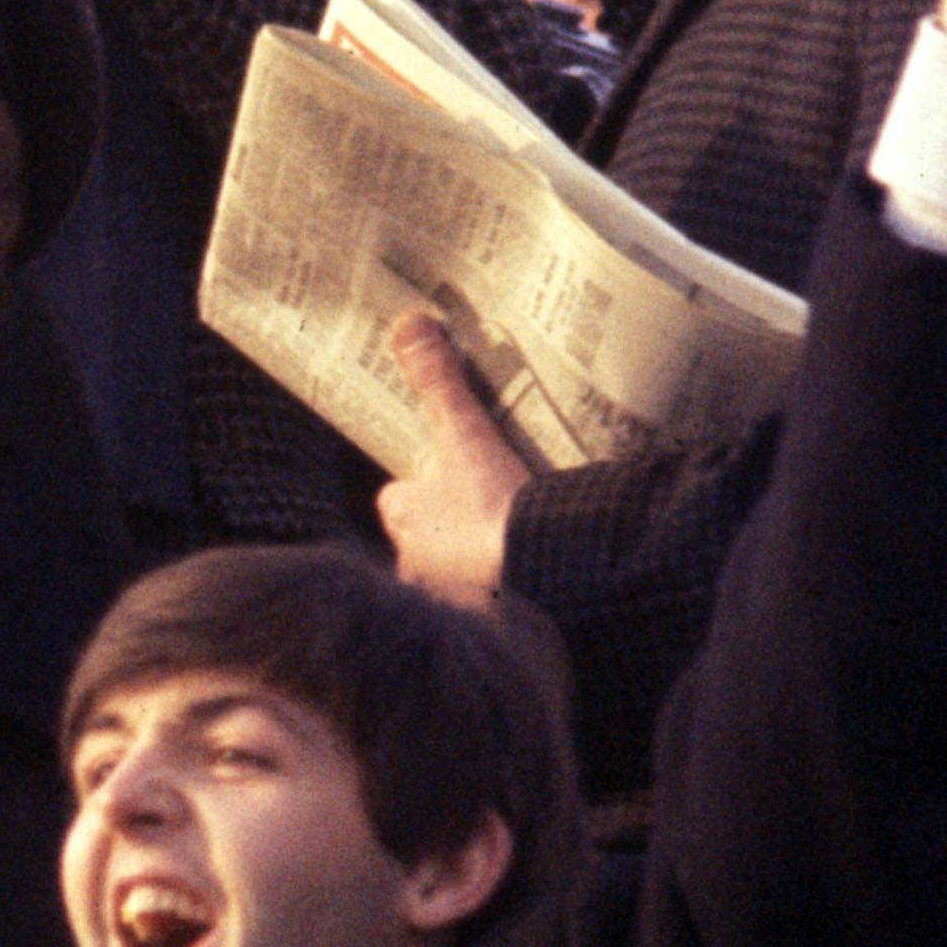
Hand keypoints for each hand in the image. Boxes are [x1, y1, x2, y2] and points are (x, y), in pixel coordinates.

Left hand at [370, 314, 520, 603]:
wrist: (545, 575)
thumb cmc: (494, 507)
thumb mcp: (466, 434)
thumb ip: (438, 382)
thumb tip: (409, 324)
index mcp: (402, 519)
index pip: (401, 498)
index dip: (424, 484)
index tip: (455, 472)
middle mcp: (413, 563)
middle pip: (430, 535)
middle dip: (455, 522)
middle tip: (494, 501)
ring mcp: (448, 595)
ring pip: (456, 569)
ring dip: (479, 557)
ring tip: (518, 535)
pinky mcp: (485, 621)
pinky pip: (489, 598)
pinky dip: (505, 587)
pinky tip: (533, 573)